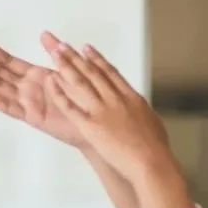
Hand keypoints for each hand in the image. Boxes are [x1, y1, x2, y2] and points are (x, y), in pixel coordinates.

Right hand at [0, 35, 86, 147]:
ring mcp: (26, 102)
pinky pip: (9, 107)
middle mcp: (26, 88)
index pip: (8, 61)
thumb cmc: (85, 99)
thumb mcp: (70, 70)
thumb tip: (44, 33)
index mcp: (35, 75)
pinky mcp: (31, 116)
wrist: (97, 124)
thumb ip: (56, 53)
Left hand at [43, 39, 186, 207]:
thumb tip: (139, 108)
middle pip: (92, 73)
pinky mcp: (91, 126)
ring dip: (66, 66)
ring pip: (81, 83)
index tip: (86, 48)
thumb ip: (140, 112)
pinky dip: (59, 92)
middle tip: (62, 45)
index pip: (111, 73)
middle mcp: (116, 100)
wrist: (151, 162)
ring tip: (55, 53)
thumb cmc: (156, 148)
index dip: (97, 59)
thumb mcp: (151, 122)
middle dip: (76, 57)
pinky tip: (50, 81)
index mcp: (131, 98)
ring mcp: (102, 111)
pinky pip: (71, 107)